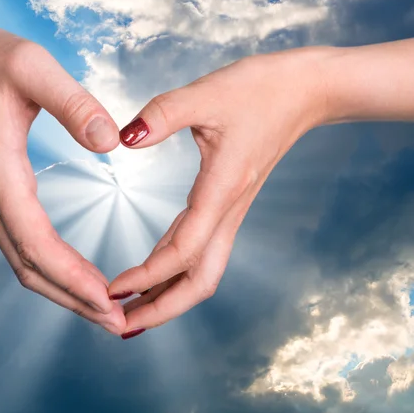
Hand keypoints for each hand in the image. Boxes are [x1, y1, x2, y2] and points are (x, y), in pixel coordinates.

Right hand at [0, 23, 125, 334]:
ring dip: (63, 290)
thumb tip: (111, 143)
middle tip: (118, 322)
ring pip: (23, 261)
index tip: (110, 302)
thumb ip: (74, 104)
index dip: (73, 278)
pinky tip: (75, 273)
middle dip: (74, 299)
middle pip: (30, 267)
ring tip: (103, 309)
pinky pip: (21, 244)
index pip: (36, 243)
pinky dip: (50, 268)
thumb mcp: (34, 67)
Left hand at [110, 46, 330, 334]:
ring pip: (203, 269)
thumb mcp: (206, 94)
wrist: (304, 91)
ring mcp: (231, 208)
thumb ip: (161, 114)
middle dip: (162, 308)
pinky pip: (202, 247)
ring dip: (167, 293)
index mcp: (222, 189)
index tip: (109, 291)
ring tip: (131, 308)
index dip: (145, 275)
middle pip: (200, 281)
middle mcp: (229, 209)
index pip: (183, 251)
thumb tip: (122, 139)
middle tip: (120, 324)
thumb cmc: (260, 89)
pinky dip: (175, 267)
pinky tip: (154, 268)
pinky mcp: (229, 200)